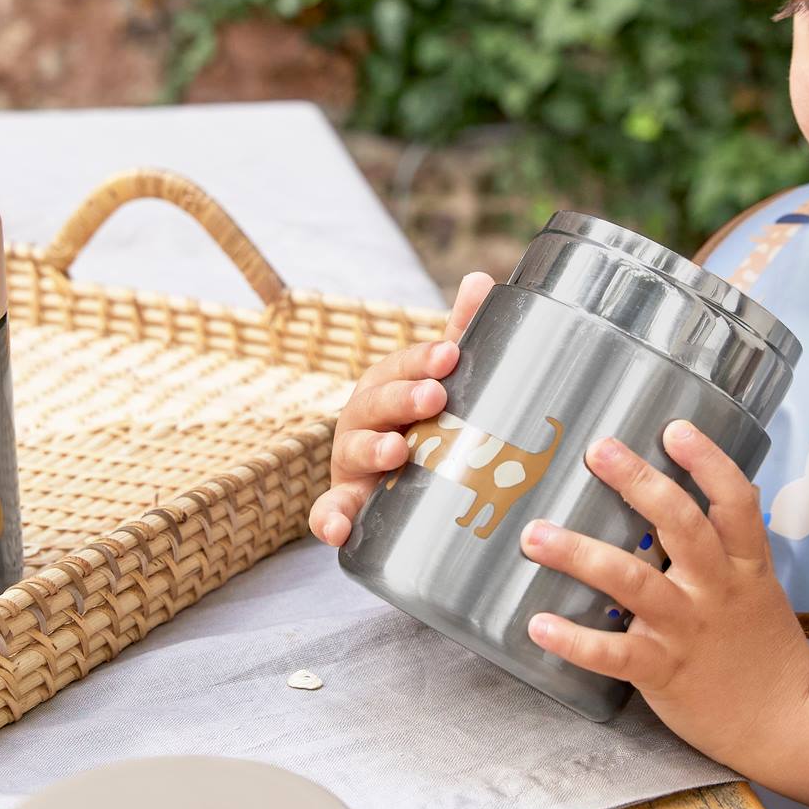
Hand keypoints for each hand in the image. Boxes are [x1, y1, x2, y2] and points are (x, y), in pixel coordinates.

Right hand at [308, 271, 494, 547]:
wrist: (392, 483)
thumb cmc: (421, 422)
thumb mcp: (438, 380)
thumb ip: (459, 334)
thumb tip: (480, 279)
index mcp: (386, 385)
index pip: (402, 366)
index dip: (423, 359)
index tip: (451, 355)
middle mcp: (362, 419)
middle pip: (377, 403)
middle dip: (403, 398)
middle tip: (435, 396)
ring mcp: (350, 462)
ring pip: (353, 451)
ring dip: (372, 450)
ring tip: (396, 451)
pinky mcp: (344, 503)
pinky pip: (328, 512)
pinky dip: (328, 519)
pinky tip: (337, 529)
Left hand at [520, 421, 808, 772]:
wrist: (787, 720)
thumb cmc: (758, 642)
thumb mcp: (754, 584)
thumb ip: (719, 544)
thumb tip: (669, 493)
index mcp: (743, 563)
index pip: (736, 501)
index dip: (708, 462)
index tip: (674, 428)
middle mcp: (715, 588)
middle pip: (682, 526)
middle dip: (639, 483)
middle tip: (597, 450)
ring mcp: (687, 629)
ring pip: (634, 583)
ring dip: (580, 555)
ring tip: (535, 535)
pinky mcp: (663, 670)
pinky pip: (614, 654)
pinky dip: (575, 641)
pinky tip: (538, 625)